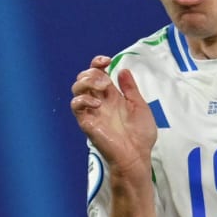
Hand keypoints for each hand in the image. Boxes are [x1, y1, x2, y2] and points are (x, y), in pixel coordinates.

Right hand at [71, 56, 157, 180]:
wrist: (136, 156)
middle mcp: (100, 101)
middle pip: (84, 77)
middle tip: (106, 81)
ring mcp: (92, 111)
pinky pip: (76, 105)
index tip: (107, 60)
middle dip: (92, 72)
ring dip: (87, 82)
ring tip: (102, 89)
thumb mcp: (140, 106)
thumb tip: (123, 70)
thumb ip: (131, 89)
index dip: (98, 63)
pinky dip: (83, 99)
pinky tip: (97, 104)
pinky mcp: (87, 122)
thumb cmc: (140, 136)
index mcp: (112, 96)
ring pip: (76, 88)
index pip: (98, 73)